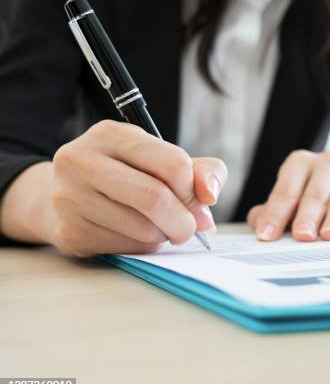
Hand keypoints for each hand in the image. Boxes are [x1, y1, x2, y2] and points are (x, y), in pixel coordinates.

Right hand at [19, 120, 225, 255]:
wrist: (66, 197)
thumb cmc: (126, 175)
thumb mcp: (162, 160)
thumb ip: (200, 171)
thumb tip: (210, 195)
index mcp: (111, 134)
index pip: (174, 164)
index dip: (193, 189)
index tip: (194, 199)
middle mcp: (82, 160)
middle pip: (155, 198)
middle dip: (183, 221)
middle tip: (188, 228)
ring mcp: (70, 197)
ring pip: (143, 229)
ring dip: (162, 235)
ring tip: (156, 227)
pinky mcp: (69, 232)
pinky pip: (126, 248)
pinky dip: (142, 248)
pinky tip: (133, 235)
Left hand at [247, 150, 329, 241]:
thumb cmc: (318, 200)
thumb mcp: (293, 201)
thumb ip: (273, 212)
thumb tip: (259, 224)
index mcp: (300, 164)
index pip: (285, 191)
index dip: (275, 214)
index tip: (266, 235)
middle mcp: (327, 163)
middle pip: (314, 194)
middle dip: (307, 217)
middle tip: (302, 236)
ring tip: (329, 236)